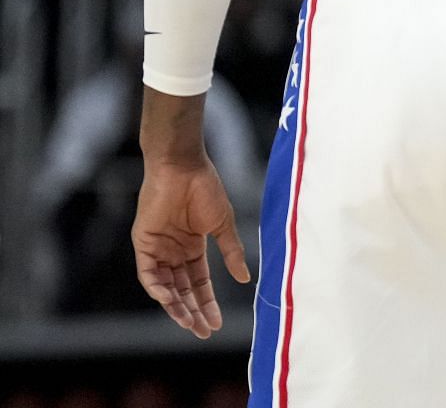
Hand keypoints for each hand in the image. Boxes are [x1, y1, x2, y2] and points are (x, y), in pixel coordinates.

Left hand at [132, 156, 250, 338]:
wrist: (184, 168)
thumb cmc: (206, 190)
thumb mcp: (223, 225)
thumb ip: (232, 252)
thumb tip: (246, 278)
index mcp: (193, 248)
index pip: (199, 283)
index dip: (208, 303)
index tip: (217, 323)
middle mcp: (174, 252)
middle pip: (183, 290)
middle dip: (193, 311)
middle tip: (203, 331)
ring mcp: (158, 249)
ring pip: (165, 287)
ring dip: (175, 306)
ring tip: (188, 323)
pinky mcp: (144, 244)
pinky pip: (148, 274)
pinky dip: (158, 288)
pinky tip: (170, 300)